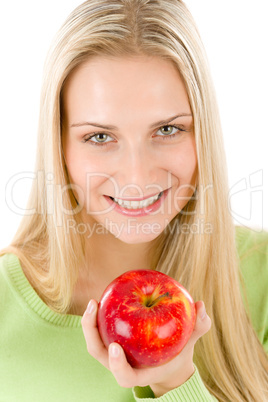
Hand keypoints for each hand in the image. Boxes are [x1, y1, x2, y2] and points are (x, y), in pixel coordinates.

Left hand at [81, 299, 210, 396]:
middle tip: (94, 307)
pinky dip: (99, 314)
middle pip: (99, 354)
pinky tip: (104, 295)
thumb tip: (201, 306)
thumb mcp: (191, 341)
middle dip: (91, 333)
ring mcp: (114, 352)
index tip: (116, 348)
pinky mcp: (111, 339)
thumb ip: (198, 326)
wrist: (168, 359)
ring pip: (94, 340)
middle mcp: (122, 364)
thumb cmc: (179, 352)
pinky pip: (101, 328)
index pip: (124, 376)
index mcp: (140, 373)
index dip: (118, 366)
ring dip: (90, 322)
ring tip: (95, 300)